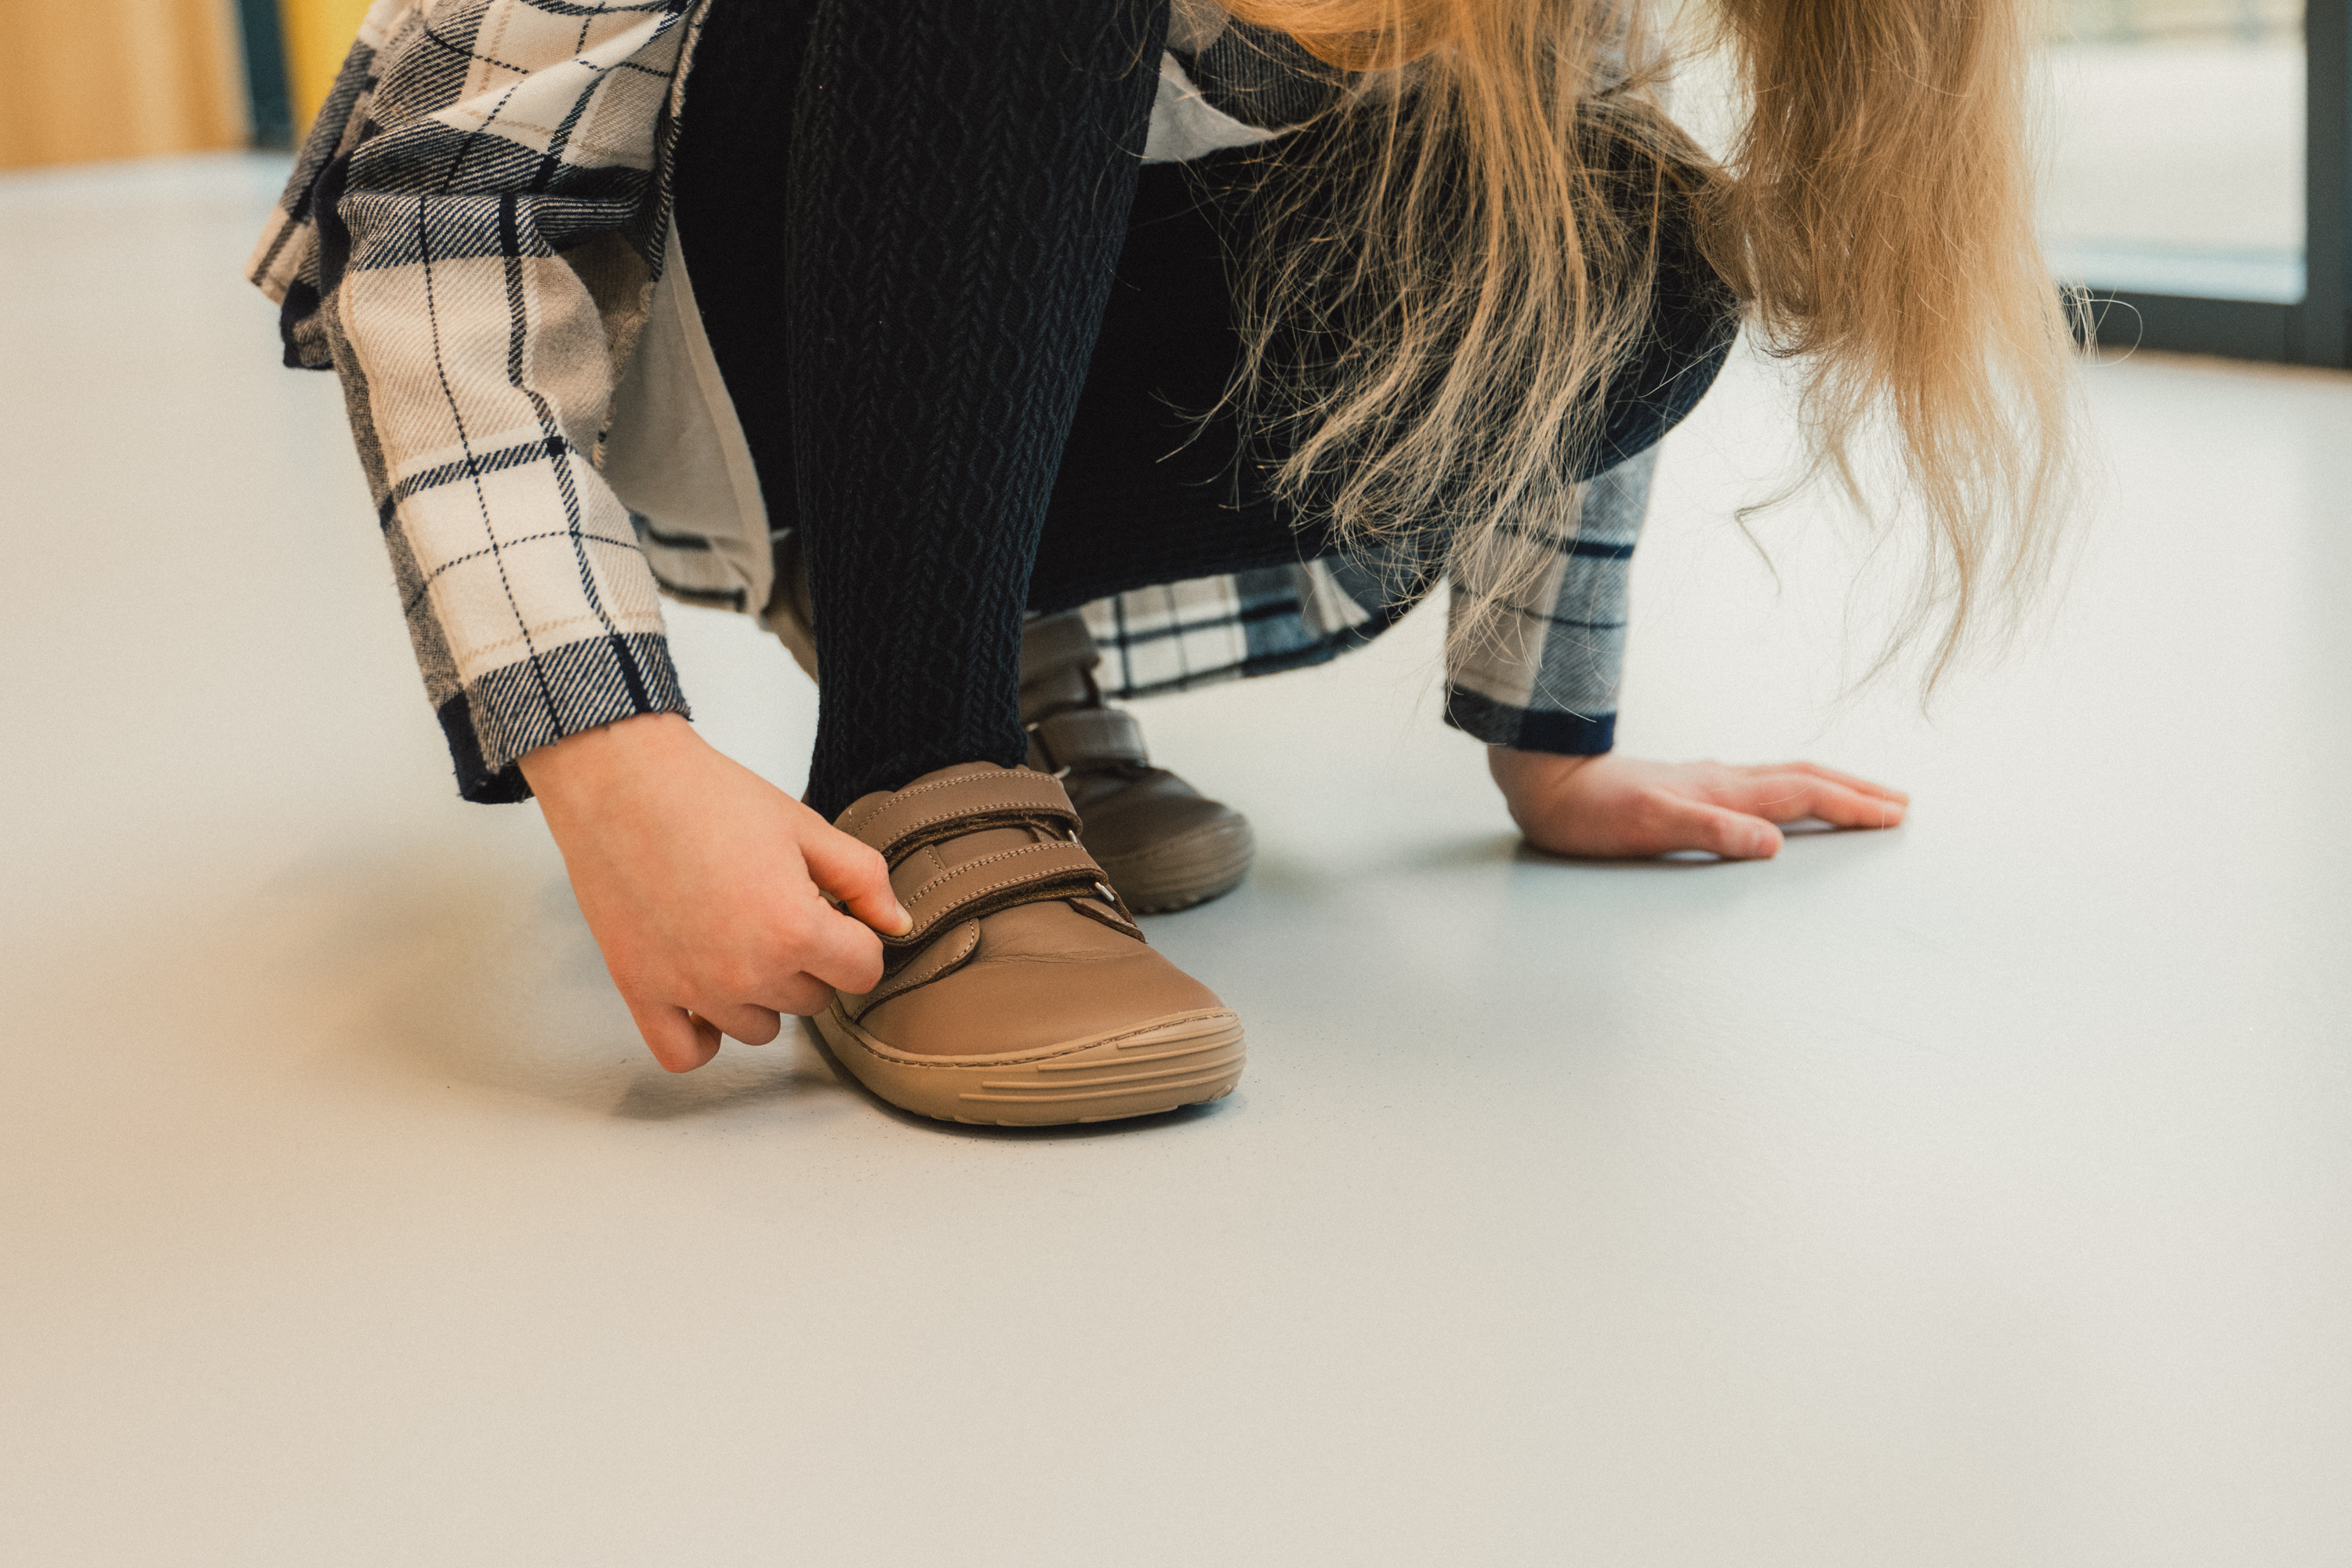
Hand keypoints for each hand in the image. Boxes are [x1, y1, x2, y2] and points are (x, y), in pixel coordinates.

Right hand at [520, 713, 910, 1072]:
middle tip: (777, 910)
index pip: (863, 971)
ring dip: (761, 995)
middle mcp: (746, 972)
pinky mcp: (642, 992)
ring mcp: (692, 989)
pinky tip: (709, 1000)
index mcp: (795, 930)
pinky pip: (685, 1054)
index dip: (856, 939)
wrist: (622, 781)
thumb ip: (863, 879)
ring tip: (740, 939)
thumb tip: (897, 924)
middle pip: (814, 1001)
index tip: (833, 913)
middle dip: (810, 961)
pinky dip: (703, 1037)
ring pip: (759, 1029)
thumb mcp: (805, 827)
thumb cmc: (708, 796)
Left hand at [1488, 749, 1907, 860]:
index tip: (1895, 816)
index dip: (1852, 805)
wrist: (1546, 781)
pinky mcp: (1688, 787)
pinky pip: (1758, 784)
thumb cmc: (1592, 812)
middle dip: (1855, 790)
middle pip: (1804, 778)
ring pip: (1783, 777)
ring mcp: (1705, 780)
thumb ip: (1712, 831)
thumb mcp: (1650, 826)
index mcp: (1723, 790)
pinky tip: (1782, 799)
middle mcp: (1721, 779)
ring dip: (1828, 786)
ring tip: (1859, 795)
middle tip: (1900, 802)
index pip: (1803, 794)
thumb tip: (1772, 843)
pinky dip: (1791, 790)